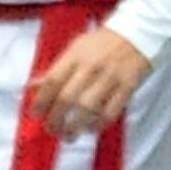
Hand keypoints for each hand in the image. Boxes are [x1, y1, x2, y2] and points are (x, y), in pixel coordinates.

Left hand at [27, 25, 150, 138]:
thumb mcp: (75, 49)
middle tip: (52, 128)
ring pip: (87, 109)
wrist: (137, 34)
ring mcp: (109, 78)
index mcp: (75, 57)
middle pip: (66, 99)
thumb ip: (55, 69)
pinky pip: (110, 112)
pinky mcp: (127, 87)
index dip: (40, 101)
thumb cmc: (101, 44)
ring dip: (74, 127)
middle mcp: (90, 68)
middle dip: (55, 119)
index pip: (52, 81)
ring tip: (69, 134)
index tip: (36, 113)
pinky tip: (90, 128)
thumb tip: (33, 86)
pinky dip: (98, 125)